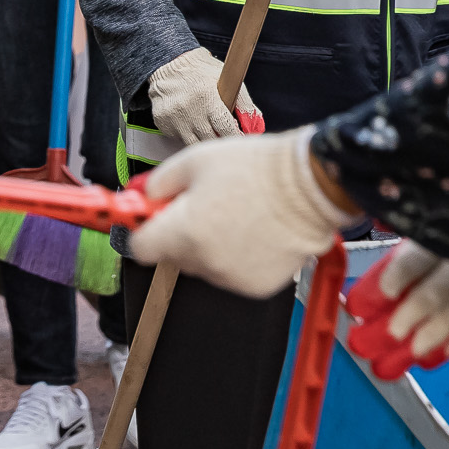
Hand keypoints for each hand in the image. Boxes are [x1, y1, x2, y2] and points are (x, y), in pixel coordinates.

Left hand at [129, 128, 345, 297]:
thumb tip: (141, 195)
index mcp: (184, 232)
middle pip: (172, 256)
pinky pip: (231, 273)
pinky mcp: (256, 287)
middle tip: (201, 205)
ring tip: (233, 215)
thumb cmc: (255, 169)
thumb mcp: (195, 160)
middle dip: (178, 233)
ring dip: (208, 246)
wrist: (308, 187)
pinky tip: (251, 232)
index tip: (150, 218)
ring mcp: (232, 278)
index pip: (140, 248)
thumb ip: (159, 183)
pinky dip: (235, 257)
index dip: (143, 229)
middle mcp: (206, 262)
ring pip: (203, 265)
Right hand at [146, 46, 262, 145]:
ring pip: (194, 144)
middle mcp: (189, 109)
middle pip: (211, 140)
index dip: (235, 136)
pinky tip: (190, 123)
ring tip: (209, 130)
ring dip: (204, 141)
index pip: (226, 129)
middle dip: (221, 140)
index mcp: (207, 97)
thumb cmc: (202, 71)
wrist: (168, 62)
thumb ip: (244, 103)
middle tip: (224, 135)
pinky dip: (187, 136)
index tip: (239, 137)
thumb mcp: (227, 79)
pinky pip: (178, 139)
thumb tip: (256, 127)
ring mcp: (173, 118)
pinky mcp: (162, 122)